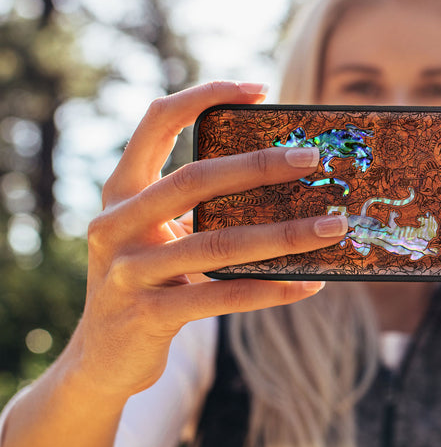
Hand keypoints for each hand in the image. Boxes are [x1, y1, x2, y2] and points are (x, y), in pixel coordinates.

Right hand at [72, 81, 347, 399]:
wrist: (101, 357)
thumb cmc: (146, 280)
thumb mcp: (158, 234)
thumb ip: (197, 207)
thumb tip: (282, 182)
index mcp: (122, 191)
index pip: (157, 122)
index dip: (204, 96)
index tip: (259, 89)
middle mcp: (116, 224)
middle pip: (194, 179)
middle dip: (259, 165)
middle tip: (313, 158)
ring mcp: (128, 271)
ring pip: (218, 243)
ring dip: (285, 234)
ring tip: (333, 227)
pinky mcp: (148, 315)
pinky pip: (222, 297)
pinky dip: (271, 289)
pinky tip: (310, 284)